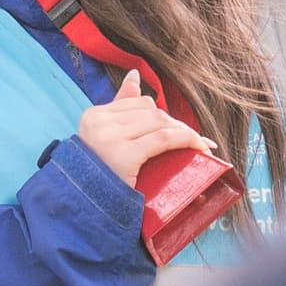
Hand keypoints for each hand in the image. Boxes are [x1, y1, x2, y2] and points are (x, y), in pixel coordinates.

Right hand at [75, 71, 219, 183]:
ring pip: (159, 122)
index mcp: (93, 116)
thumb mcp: (106, 140)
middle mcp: (99, 122)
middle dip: (177, 125)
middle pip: (151, 112)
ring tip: (199, 146)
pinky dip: (185, 139)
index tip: (181, 129)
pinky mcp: (123, 155)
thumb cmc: (100, 179)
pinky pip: (163, 138)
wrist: (86, 210)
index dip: (164, 114)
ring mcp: (109, 138)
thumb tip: (134, 74)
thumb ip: (119, 108)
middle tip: (198, 141)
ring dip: (184, 132)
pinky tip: (198, 147)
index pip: (138, 104)